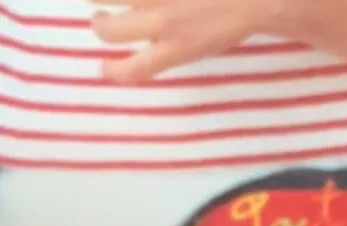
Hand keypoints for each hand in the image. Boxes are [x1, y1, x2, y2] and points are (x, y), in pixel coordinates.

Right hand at [91, 0, 274, 82]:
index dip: (113, 72)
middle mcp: (161, 23)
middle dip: (99, 25)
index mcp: (175, 50)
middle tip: (100, 19)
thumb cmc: (233, 20)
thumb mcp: (204, 47)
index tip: (105, 68)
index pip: (132, 70)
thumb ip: (174, 46)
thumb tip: (151, 42)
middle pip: (109, 30)